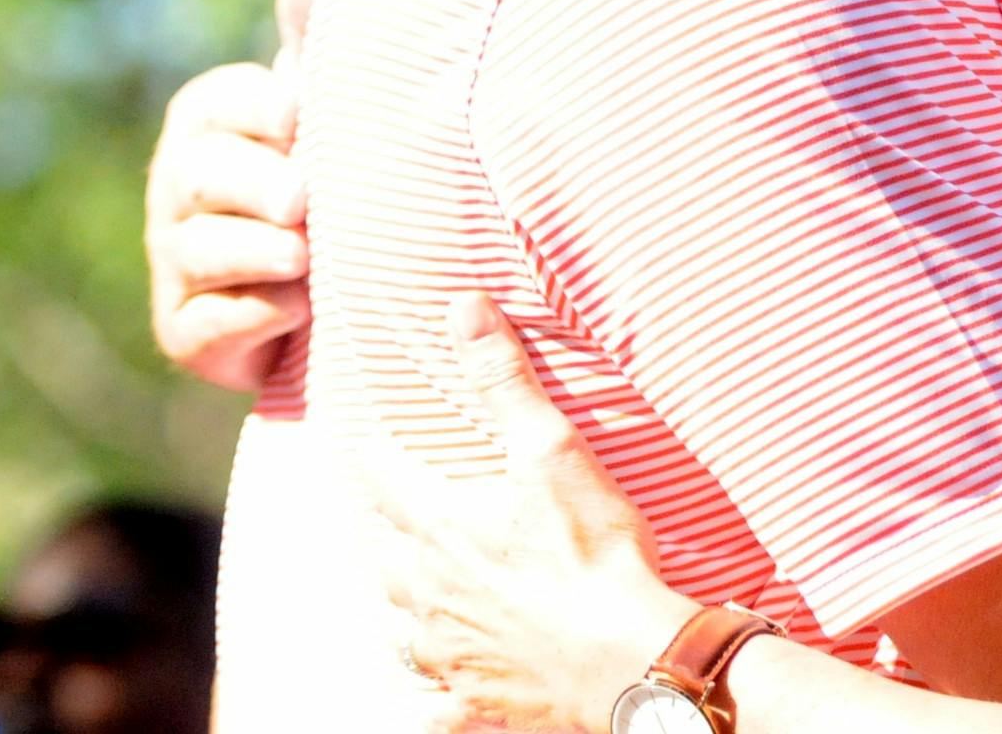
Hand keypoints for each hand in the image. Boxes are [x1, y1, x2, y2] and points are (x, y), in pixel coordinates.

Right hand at [145, 0, 322, 389]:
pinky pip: (210, 322)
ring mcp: (174, 262)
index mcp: (207, 121)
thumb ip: (312, 36)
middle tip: (301, 199)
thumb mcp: (323, 108)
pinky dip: (257, 315)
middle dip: (255, 185)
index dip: (257, 111)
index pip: (217, 103)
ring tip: (306, 256)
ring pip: (203, 249)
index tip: (296, 115)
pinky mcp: (185, 332)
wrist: (335, 290)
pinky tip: (299, 307)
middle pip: (202, 175)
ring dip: (260, 253)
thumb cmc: (328, 174)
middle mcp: (177, 188)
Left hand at [372, 295, 693, 733]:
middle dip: (386, 526)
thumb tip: (462, 307)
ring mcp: (449, 649)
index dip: (377, 453)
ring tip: (409, 582)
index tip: (371, 436)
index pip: (385, 478)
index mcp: (443, 527)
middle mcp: (431, 590)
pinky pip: (432, 694)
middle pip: (385, 553)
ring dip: (400, 597)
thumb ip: (504, 380)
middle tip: (391, 507)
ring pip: (400, 621)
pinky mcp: (475, 694)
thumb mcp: (554, 450)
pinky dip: (425, 684)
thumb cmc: (596, 554)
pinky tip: (427, 686)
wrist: (630, 658)